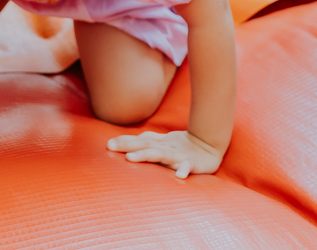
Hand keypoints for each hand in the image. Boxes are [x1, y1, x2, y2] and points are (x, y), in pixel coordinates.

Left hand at [107, 130, 224, 178]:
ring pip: (160, 154)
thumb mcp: (163, 141)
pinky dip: (184, 170)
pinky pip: (188, 167)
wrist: (209, 146)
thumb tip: (125, 140)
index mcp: (159, 143)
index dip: (124, 141)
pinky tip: (179, 175)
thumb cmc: (182, 145)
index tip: (107, 144)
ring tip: (131, 158)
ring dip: (145, 155)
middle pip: (144, 145)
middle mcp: (166, 147)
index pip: (139, 141)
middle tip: (111, 147)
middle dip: (127, 146)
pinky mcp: (193, 163)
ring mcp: (178, 155)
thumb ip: (146, 140)